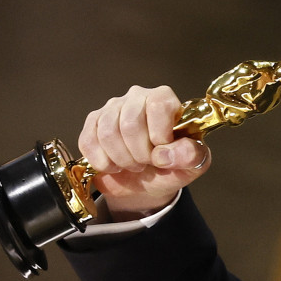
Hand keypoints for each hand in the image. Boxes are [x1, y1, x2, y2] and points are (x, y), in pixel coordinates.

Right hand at [77, 84, 210, 219]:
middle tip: (147, 163)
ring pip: (108, 133)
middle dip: (140, 154)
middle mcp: (137, 97)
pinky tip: (114, 165)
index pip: (158, 106)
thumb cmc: (170, 167)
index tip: (163, 154)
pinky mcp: (93, 122)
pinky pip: (89, 142)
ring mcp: (112, 107)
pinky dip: (103, 162)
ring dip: (122, 160)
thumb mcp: (191, 165)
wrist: (145, 183)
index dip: (159, 136)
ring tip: (133, 164)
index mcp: (164, 99)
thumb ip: (191, 155)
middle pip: (130, 124)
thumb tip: (166, 153)